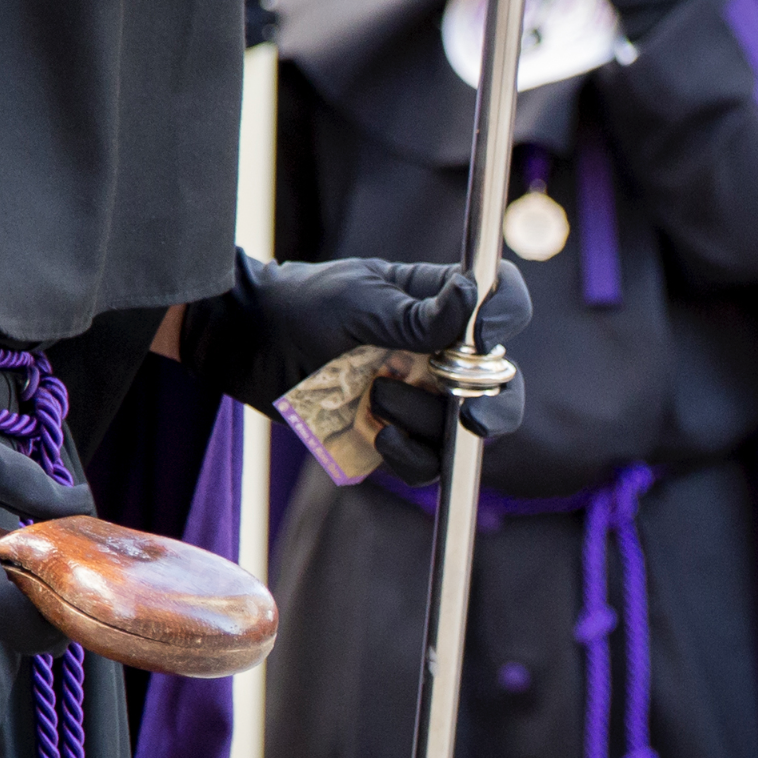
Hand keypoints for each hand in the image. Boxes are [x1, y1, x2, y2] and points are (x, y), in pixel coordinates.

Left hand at [181, 250, 531, 483]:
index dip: (507, 313)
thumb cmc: (305, 306)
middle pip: (499, 383)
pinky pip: (426, 462)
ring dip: (427, 422)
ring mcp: (422, 395)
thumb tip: (472, 295)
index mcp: (440, 301)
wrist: (251, 346)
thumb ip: (416, 314)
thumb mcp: (358, 303)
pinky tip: (379, 435)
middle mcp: (441, 351)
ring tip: (376, 398)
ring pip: (461, 429)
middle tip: (475, 419)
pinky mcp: (397, 433)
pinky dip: (411, 456)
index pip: (499, 300)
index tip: (487, 332)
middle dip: (496, 405)